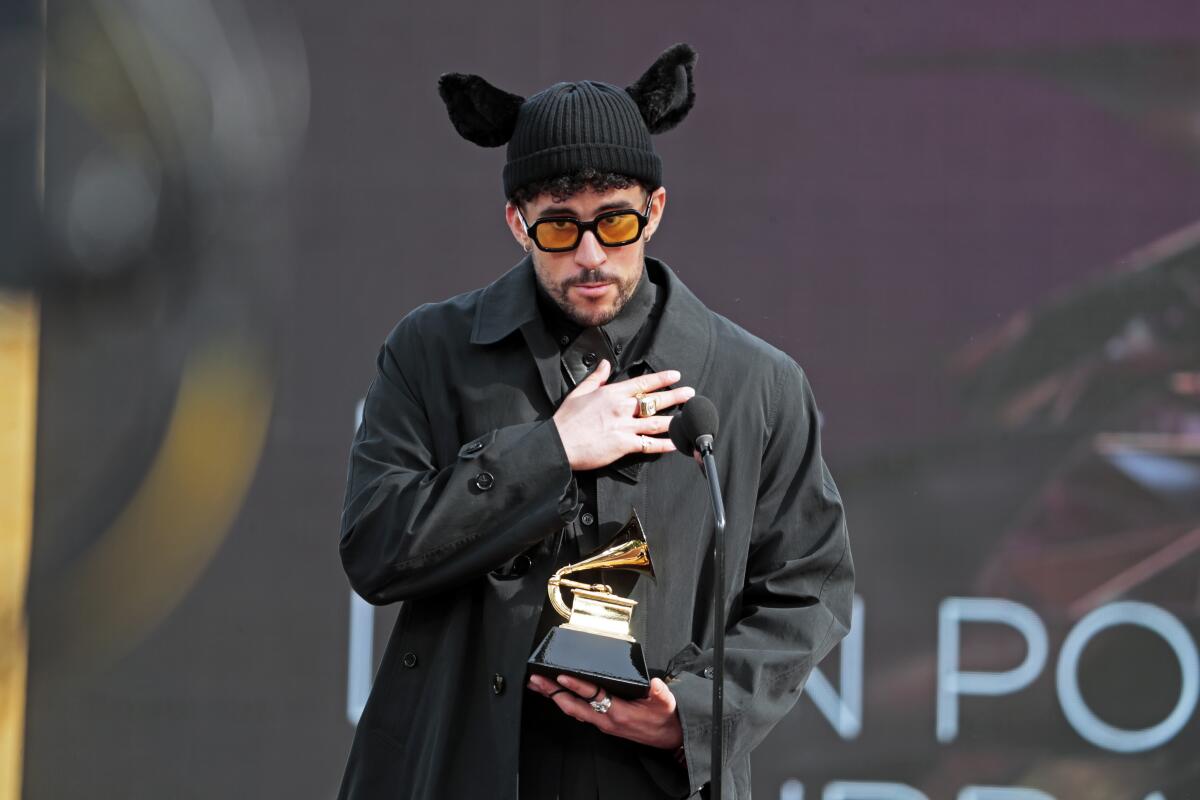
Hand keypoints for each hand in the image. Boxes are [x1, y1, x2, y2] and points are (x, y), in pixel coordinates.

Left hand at [526, 674, 683, 749]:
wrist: (668, 738)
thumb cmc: (664, 720)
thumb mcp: (666, 704)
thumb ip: (660, 693)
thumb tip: (653, 683)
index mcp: (619, 712)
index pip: (593, 696)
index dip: (577, 686)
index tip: (562, 677)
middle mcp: (607, 720)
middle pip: (574, 706)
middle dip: (553, 692)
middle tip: (536, 680)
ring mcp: (603, 723)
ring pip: (573, 711)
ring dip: (554, 697)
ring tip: (538, 685)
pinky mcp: (603, 723)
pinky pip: (579, 713)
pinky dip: (564, 702)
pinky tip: (556, 695)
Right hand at [552, 359, 694, 470]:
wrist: (559, 443)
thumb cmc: (566, 420)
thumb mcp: (579, 392)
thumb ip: (596, 378)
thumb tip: (605, 364)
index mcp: (612, 394)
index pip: (642, 383)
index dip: (661, 379)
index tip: (675, 376)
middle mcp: (622, 408)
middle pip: (654, 401)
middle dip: (675, 396)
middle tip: (690, 393)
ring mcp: (624, 427)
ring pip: (656, 422)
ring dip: (675, 419)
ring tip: (688, 417)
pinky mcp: (624, 445)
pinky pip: (649, 444)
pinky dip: (664, 444)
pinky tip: (675, 443)